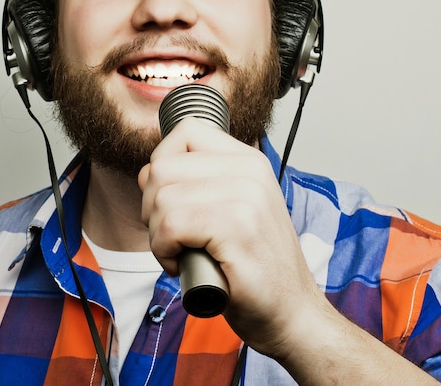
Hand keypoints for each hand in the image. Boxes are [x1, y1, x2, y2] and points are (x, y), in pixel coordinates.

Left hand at [138, 117, 325, 355]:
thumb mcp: (234, 208)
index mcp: (249, 161)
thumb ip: (199, 182)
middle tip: (174, 236)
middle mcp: (250, 170)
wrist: (292, 310)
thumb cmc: (254, 265)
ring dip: (158, 234)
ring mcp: (246, 196)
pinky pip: (170, 226)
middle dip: (152, 206)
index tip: (172, 200)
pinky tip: (184, 265)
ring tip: (182, 252)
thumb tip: (149, 171)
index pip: (186, 131)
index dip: (163, 164)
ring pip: (161, 198)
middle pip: (162, 166)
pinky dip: (164, 251)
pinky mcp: (237, 227)